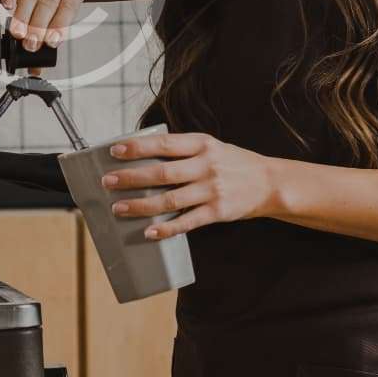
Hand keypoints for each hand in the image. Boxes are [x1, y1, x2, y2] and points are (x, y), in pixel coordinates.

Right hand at [0, 0, 91, 51]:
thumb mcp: (46, 9)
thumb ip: (45, 32)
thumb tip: (37, 66)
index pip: (70, 4)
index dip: (60, 25)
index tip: (51, 42)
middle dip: (39, 25)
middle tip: (31, 43)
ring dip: (24, 14)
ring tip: (18, 31)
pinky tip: (7, 5)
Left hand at [100, 131, 278, 238]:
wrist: (270, 183)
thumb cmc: (233, 163)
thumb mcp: (211, 147)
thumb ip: (183, 150)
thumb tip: (143, 154)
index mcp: (202, 144)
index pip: (164, 144)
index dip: (138, 148)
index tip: (115, 151)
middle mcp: (206, 165)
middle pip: (162, 172)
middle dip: (132, 178)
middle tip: (108, 182)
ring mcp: (212, 190)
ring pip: (170, 199)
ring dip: (142, 205)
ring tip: (119, 208)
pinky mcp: (218, 212)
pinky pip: (187, 221)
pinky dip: (167, 228)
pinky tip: (149, 232)